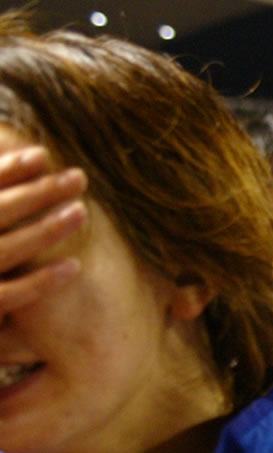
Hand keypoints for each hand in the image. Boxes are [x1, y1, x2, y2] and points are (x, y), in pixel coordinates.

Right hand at [0, 145, 86, 312]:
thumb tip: (15, 164)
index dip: (7, 170)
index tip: (42, 155)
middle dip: (39, 193)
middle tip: (80, 177)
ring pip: (6, 250)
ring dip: (46, 230)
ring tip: (82, 212)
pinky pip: (11, 296)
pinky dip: (42, 281)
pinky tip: (74, 267)